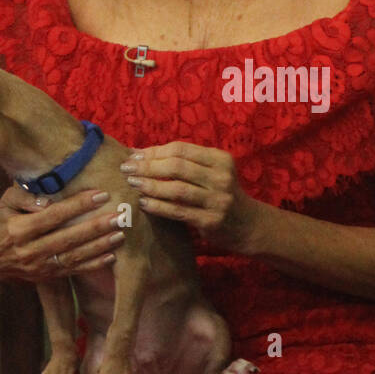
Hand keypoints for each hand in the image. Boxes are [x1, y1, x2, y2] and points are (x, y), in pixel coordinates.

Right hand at [0, 184, 123, 282]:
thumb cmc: (3, 221)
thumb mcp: (6, 204)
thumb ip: (25, 197)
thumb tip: (48, 200)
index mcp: (19, 230)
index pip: (53, 216)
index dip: (78, 205)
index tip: (100, 194)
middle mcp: (30, 251)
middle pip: (68, 238)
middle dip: (96, 227)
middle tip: (119, 216)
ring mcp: (40, 267)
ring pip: (74, 257)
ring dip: (99, 246)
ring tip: (120, 234)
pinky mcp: (49, 276)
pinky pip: (74, 271)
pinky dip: (94, 265)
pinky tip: (112, 256)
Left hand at [120, 142, 259, 252]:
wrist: (248, 224)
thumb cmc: (221, 194)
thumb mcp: (211, 172)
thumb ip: (184, 162)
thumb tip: (140, 153)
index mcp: (220, 159)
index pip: (181, 149)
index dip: (155, 151)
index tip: (134, 155)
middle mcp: (221, 177)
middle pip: (177, 167)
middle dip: (148, 166)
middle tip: (126, 169)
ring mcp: (218, 200)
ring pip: (177, 189)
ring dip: (150, 185)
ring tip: (133, 184)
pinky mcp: (211, 221)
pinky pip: (178, 211)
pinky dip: (158, 206)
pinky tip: (144, 203)